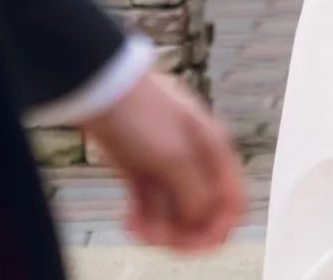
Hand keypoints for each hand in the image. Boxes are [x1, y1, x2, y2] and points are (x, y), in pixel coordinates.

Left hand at [79, 70, 244, 252]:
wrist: (98, 88)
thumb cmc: (141, 111)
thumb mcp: (175, 157)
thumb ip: (196, 194)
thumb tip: (202, 222)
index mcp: (214, 150)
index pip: (233, 201)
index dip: (219, 228)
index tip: (196, 244)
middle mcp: (195, 160)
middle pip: (202, 214)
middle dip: (182, 232)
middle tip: (156, 237)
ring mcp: (168, 166)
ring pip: (174, 215)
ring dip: (158, 229)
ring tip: (135, 226)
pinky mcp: (142, 172)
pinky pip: (151, 208)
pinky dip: (142, 220)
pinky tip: (128, 221)